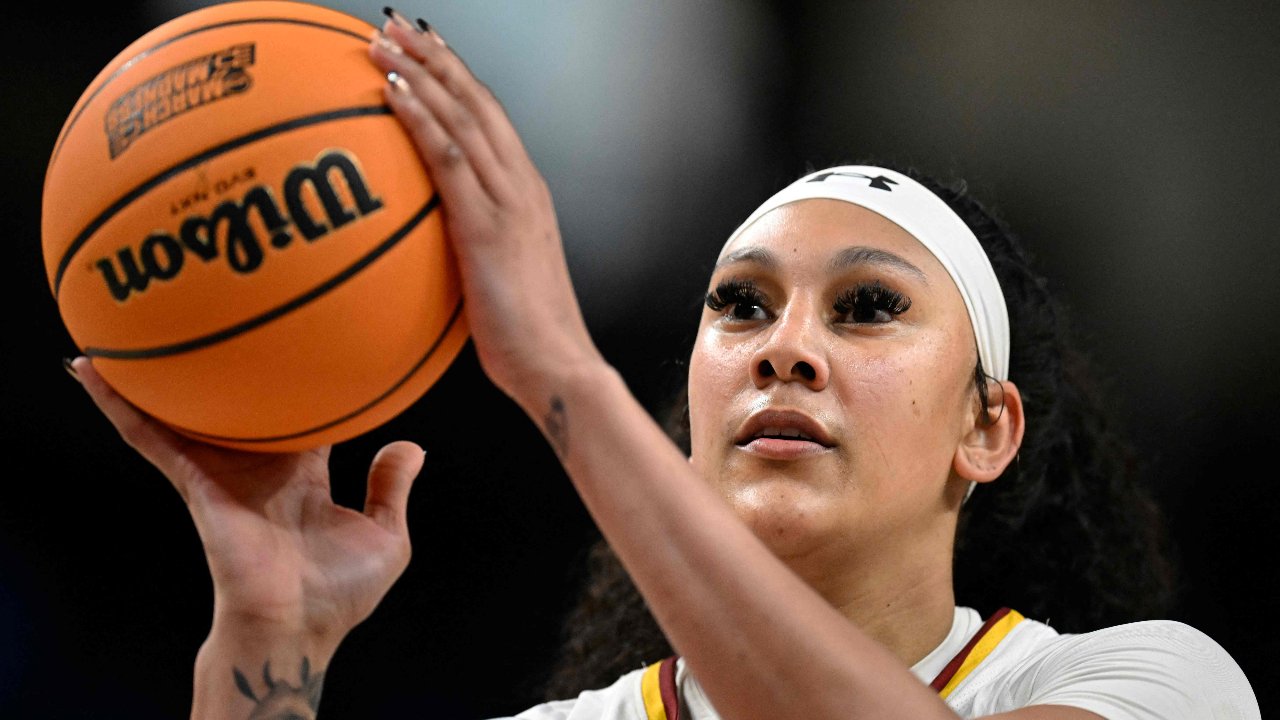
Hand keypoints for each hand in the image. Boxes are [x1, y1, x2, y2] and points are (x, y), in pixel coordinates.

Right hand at [68, 356, 421, 651]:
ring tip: (125, 324)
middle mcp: (258, 465)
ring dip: (154, 372)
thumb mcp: (386, 535)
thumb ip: (390, 488)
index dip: (296, 376)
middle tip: (214, 308)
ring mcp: (222, 472)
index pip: (296, 411)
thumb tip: (412, 445)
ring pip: (184, 411)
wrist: (301, 626)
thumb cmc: (341, 591)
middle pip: (236, 401)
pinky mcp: (196, 483)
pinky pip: (151, 438)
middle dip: (224, 364)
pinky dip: (121, 406)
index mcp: (302, 472)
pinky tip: (91, 373)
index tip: (300, 334)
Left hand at [368, 12, 603, 407]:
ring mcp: (508, 202)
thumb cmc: (528, 335)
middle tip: (394, 23)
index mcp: (527, 193)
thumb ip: (474, 246)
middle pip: (476, 101)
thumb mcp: (500, 277)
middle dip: (434, 55)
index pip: (490, 118)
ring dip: (419, 72)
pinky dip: (419, 117)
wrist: (557, 365)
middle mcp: (522, 185)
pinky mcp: (487, 226)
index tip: (424, 48)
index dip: (456, 77)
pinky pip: (447, 157)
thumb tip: (433, 243)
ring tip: (381, 41)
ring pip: (462, 117)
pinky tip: (390, 92)